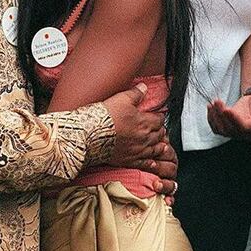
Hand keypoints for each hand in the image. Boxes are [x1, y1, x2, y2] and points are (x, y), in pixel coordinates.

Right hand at [104, 83, 175, 198]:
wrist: (90, 135)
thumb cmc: (104, 117)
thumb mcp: (120, 99)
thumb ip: (135, 93)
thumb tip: (144, 87)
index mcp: (144, 122)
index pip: (159, 119)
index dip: (159, 116)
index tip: (156, 115)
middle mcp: (144, 138)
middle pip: (159, 134)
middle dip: (159, 130)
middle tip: (157, 128)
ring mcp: (137, 151)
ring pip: (156, 150)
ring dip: (159, 145)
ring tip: (160, 144)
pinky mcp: (129, 160)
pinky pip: (145, 163)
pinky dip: (151, 162)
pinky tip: (152, 161)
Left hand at [207, 89, 250, 138]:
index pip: (243, 127)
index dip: (234, 119)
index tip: (227, 109)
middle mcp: (246, 133)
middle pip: (230, 129)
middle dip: (221, 114)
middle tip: (217, 101)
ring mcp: (236, 132)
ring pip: (221, 130)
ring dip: (214, 117)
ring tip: (213, 103)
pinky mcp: (228, 128)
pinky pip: (217, 128)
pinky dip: (211, 119)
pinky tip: (210, 107)